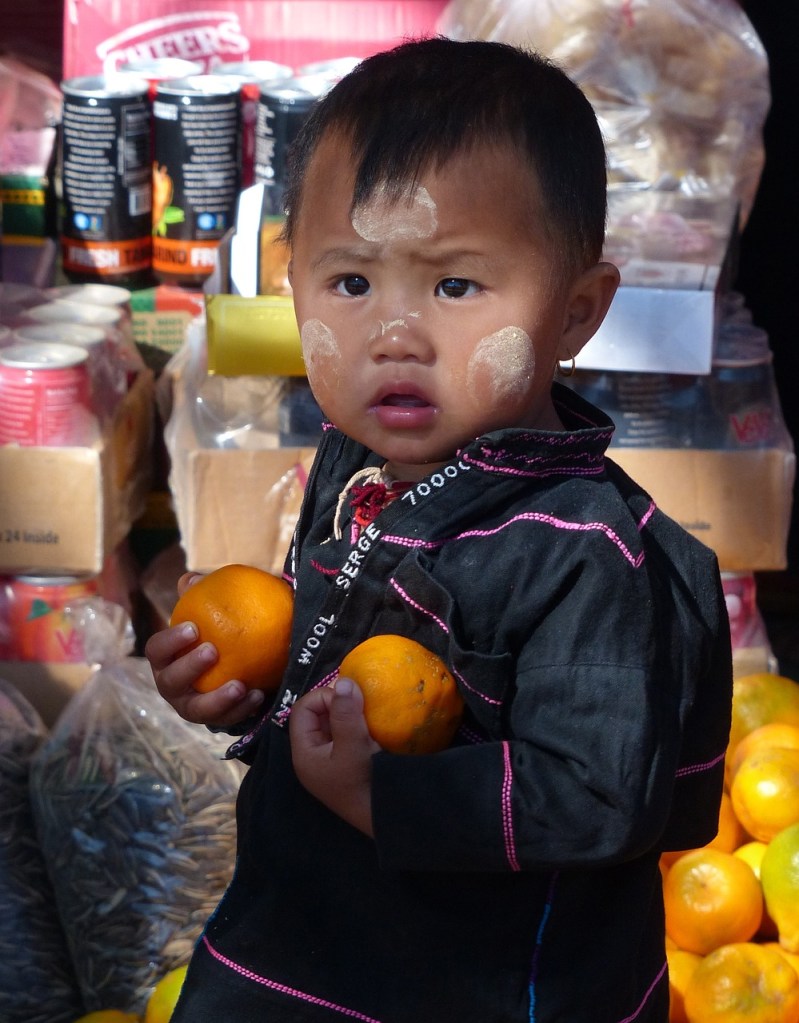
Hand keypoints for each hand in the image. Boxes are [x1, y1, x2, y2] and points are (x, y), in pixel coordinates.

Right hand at [144, 572, 265, 727]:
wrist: (236, 665)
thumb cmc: (215, 634)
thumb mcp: (210, 612)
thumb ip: (200, 595)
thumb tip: (191, 580)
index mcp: (165, 659)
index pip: (155, 650)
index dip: (169, 641)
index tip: (193, 627)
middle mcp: (171, 686)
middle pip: (170, 682)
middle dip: (189, 668)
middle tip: (213, 651)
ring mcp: (191, 707)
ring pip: (197, 710)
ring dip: (216, 699)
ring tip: (239, 686)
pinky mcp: (214, 722)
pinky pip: (226, 720)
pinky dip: (241, 710)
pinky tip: (259, 695)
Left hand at [289, 677, 379, 836]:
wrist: (386, 818)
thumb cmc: (362, 783)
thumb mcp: (353, 746)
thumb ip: (346, 713)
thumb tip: (343, 680)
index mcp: (304, 752)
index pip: (302, 710)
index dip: (323, 697)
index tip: (349, 697)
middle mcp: (314, 756)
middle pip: (316, 716)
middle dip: (336, 703)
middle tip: (360, 700)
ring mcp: (331, 762)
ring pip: (333, 725)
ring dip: (348, 713)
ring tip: (367, 709)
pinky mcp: (347, 765)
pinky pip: (346, 736)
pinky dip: (357, 725)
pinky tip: (372, 724)